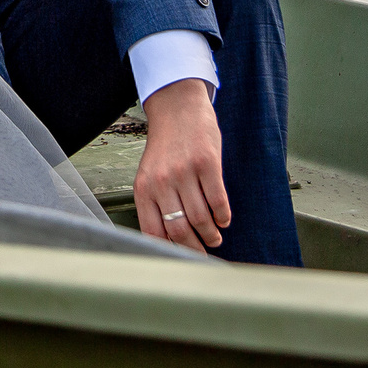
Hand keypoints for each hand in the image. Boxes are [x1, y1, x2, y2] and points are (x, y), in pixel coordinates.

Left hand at [135, 78, 229, 251]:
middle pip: (179, 231)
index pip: (153, 232)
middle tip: (204, 253)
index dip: (169, 251)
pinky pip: (218, 201)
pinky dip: (223, 216)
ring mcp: (184, 172)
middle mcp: (162, 182)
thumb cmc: (165, 146)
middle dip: (194, 249)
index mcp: (143, 188)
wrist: (177, 108)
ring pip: (200, 219)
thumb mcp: (150, 174)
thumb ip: (155, 202)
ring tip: (215, 237)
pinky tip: (224, 219)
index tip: (181, 260)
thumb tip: (168, 240)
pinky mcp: (207, 163)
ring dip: (211, 236)